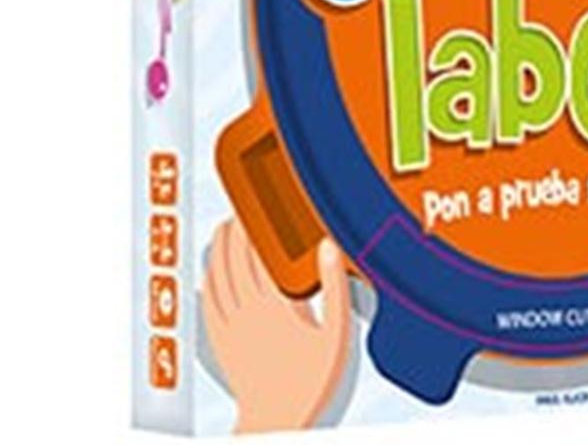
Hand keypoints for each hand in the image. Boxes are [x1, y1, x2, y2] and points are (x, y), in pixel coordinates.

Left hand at [202, 219, 350, 433]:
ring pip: (216, 278)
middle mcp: (247, 311)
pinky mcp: (221, 344)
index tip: (258, 208)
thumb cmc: (310, 383)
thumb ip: (335, 288)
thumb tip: (328, 246)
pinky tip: (207, 273)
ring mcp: (230, 327)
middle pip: (233, 261)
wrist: (278, 423)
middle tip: (240, 211)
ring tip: (222, 231)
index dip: (255, 228)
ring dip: (217, 251)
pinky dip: (206, 281)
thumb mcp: (337, 335)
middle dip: (234, 233)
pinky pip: (207, 304)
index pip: (259, 254)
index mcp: (275, 304)